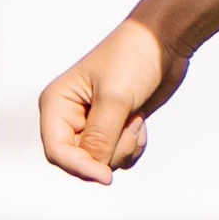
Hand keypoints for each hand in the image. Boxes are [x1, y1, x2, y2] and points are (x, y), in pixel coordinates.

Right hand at [39, 17, 188, 183]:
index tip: (107, 178)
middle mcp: (69, 117)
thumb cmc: (133, 59)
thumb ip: (101, 138)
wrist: (162, 41)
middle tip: (130, 123)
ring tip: (135, 116)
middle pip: (81, 161)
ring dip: (125, 146)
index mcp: (57, 104)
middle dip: (111, 149)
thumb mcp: (115, 99)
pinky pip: (119, 157)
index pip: (57, 151)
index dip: (80, 168)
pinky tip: (140, 121)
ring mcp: (91, 124)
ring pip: (102, 161)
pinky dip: (133, 146)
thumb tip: (95, 171)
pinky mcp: (113, 128)